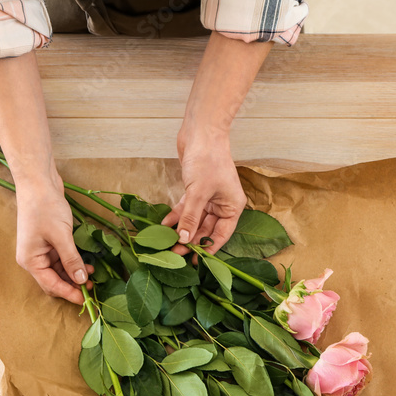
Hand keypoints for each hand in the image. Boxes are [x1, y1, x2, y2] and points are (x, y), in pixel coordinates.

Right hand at [14, 172, 91, 304]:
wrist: (38, 182)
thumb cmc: (45, 207)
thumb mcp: (61, 236)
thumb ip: (71, 259)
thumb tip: (81, 280)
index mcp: (30, 260)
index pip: (51, 285)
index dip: (69, 294)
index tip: (86, 301)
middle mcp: (33, 258)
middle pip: (54, 281)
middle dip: (72, 285)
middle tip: (93, 290)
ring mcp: (40, 250)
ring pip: (59, 270)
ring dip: (75, 274)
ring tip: (93, 276)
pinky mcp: (49, 241)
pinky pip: (61, 258)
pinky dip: (73, 262)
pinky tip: (87, 264)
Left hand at [163, 133, 245, 254]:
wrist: (201, 132)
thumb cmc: (208, 160)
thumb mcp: (199, 193)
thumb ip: (191, 218)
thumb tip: (183, 240)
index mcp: (232, 207)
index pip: (220, 235)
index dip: (207, 249)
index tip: (194, 262)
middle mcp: (222, 204)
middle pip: (205, 229)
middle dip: (189, 241)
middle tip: (173, 253)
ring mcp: (208, 197)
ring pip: (194, 220)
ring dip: (181, 230)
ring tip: (166, 243)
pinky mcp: (195, 190)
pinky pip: (186, 208)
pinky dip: (176, 215)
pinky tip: (164, 225)